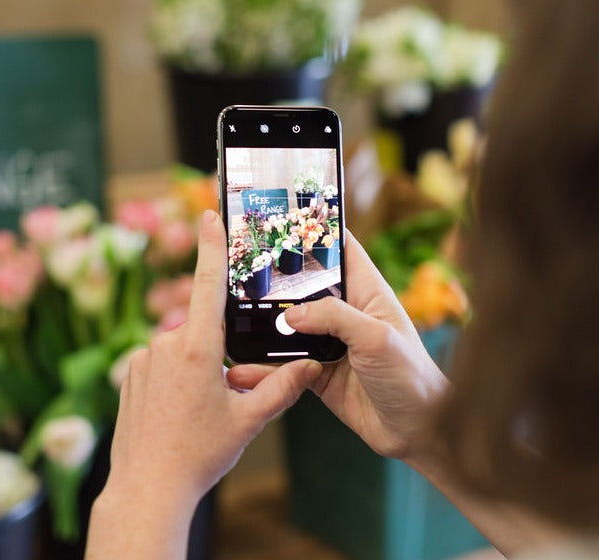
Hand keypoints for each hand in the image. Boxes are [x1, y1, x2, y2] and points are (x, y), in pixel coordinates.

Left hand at [87, 210, 321, 558]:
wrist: (147, 489)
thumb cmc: (199, 455)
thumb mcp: (249, 421)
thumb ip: (283, 388)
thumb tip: (313, 366)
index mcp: (197, 348)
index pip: (208, 284)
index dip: (211, 246)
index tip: (209, 214)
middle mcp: (166, 344)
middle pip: (203, 327)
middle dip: (218, 350)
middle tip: (222, 393)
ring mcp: (143, 358)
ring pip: (182, 347)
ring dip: (197, 365)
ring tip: (198, 410)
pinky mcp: (129, 373)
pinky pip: (160, 361)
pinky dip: (174, 375)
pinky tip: (177, 410)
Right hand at [227, 231, 447, 462]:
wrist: (416, 433)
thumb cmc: (411, 377)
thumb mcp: (376, 338)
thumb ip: (335, 318)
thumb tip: (291, 314)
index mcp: (366, 292)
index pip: (341, 248)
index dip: (317, 230)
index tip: (284, 217)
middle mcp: (345, 312)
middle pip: (305, 285)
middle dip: (276, 278)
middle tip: (240, 268)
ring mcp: (329, 341)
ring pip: (289, 325)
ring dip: (264, 325)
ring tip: (232, 317)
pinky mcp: (316, 370)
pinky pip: (284, 363)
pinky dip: (264, 366)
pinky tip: (242, 368)